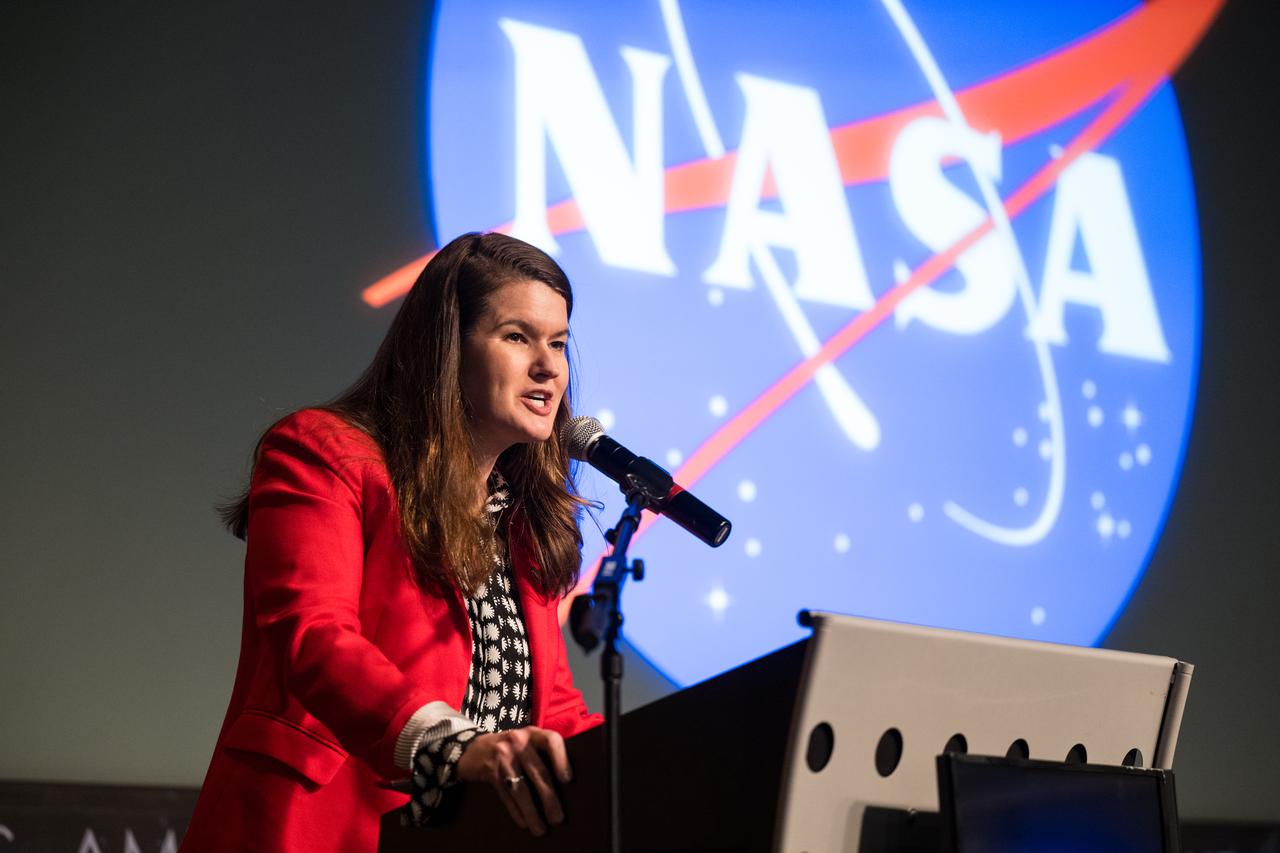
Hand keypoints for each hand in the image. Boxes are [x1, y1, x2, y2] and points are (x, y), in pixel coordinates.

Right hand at [456, 726, 571, 835]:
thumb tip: (566, 787)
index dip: (561, 759)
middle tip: (558, 819)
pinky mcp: (489, 771)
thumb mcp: (525, 743)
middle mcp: (518, 741)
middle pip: (538, 772)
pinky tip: (523, 823)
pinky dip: (516, 811)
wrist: (472, 748)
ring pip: (521, 788)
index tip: (567, 780)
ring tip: (540, 829)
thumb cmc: (510, 749)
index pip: (551, 740)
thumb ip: (541, 755)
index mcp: (532, 733)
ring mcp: (502, 756)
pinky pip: (506, 795)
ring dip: (532, 812)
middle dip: (549, 799)